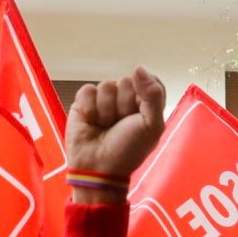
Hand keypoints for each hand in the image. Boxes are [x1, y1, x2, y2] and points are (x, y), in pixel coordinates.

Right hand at [64, 68, 166, 195]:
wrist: (98, 169)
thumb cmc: (128, 151)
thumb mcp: (152, 126)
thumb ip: (154, 94)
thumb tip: (138, 67)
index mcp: (145, 104)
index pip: (150, 80)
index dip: (145, 91)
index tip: (141, 110)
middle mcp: (125, 99)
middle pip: (127, 81)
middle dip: (124, 105)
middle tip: (120, 125)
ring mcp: (104, 100)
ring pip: (107, 85)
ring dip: (106, 111)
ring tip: (105, 127)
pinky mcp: (83, 103)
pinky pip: (87, 90)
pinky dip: (90, 109)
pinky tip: (91, 123)